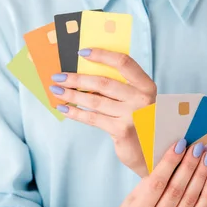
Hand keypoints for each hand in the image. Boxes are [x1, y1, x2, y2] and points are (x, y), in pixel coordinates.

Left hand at [49, 49, 156, 177]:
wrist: (150, 153)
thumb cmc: (138, 123)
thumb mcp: (135, 101)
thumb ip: (119, 88)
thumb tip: (84, 74)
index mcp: (146, 86)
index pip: (123, 63)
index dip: (102, 55)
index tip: (81, 53)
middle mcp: (142, 99)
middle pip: (103, 83)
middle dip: (77, 78)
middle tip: (58, 77)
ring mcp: (132, 115)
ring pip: (95, 101)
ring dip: (72, 95)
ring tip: (56, 91)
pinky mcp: (121, 130)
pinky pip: (93, 118)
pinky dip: (76, 113)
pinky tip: (64, 108)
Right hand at [115, 140, 206, 206]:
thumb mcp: (136, 193)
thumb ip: (154, 178)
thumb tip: (178, 154)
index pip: (157, 182)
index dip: (170, 162)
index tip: (180, 144)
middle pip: (176, 190)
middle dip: (189, 165)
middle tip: (198, 147)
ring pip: (190, 199)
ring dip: (200, 175)